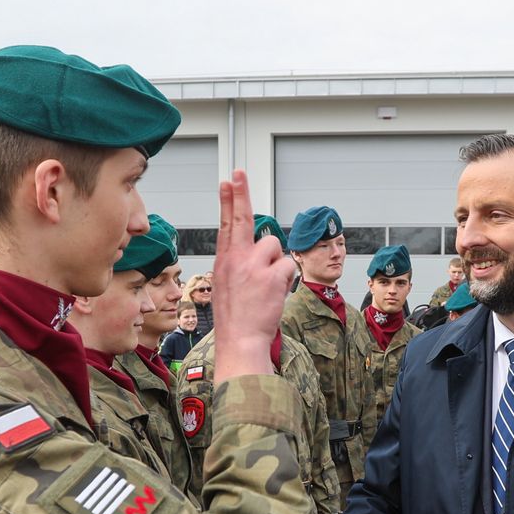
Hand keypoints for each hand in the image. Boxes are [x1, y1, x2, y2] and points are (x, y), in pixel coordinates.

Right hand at [212, 170, 295, 378]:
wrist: (240, 340)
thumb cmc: (236, 316)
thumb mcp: (226, 284)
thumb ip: (239, 262)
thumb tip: (260, 246)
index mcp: (224, 261)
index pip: (226, 223)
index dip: (229, 200)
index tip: (228, 181)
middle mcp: (237, 259)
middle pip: (243, 218)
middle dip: (241, 193)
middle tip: (240, 172)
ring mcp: (254, 266)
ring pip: (274, 246)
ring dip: (276, 263)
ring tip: (266, 286)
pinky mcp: (272, 276)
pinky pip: (288, 265)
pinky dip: (286, 278)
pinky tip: (275, 293)